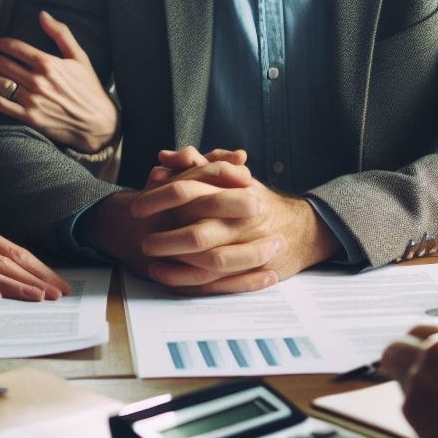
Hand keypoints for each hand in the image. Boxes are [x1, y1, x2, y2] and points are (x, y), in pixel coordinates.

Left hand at [0, 10, 118, 152]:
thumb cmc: (89, 87)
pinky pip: (0, 105)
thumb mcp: (80, 57)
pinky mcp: (29, 117)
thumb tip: (43, 14)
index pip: (16, 48)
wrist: (97, 122)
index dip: (2, 44)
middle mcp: (38, 81)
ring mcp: (32, 100)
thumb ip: (61, 34)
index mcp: (49, 64)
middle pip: (4, 64)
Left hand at [130, 147, 338, 294]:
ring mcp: (247, 246)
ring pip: (207, 260)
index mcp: (233, 189)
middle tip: (141, 239)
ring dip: (174, 262)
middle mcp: (241, 219)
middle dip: (164, 239)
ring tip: (149, 260)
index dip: (158, 199)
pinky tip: (163, 275)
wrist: (301, 228)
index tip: (137, 206)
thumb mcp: (229, 175)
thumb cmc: (255, 199)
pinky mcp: (251, 270)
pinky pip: (215, 280)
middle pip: (198, 232)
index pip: (189, 190)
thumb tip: (164, 157)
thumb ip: (197, 164)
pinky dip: (186, 279)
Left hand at [380, 319, 437, 437]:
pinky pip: (404, 397)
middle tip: (404, 356)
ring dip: (395, 364)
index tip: (427, 346)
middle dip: (409, 345)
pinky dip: (411, 403)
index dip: (431, 338)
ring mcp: (422, 372)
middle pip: (411, 335)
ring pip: (394, 357)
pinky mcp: (410, 402)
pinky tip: (422, 415)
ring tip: (390, 371)